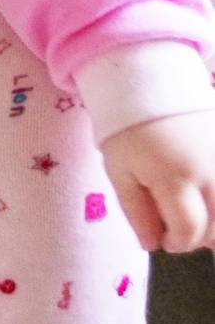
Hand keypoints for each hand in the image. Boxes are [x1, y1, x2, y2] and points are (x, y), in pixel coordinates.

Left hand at [102, 112, 214, 253]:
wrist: (149, 78)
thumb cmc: (128, 127)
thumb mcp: (119, 169)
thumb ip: (136, 211)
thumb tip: (152, 245)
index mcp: (175, 176)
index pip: (189, 230)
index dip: (176, 242)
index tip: (164, 237)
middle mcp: (210, 169)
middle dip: (196, 235)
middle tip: (176, 222)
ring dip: (214, 220)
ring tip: (193, 208)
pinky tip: (206, 195)